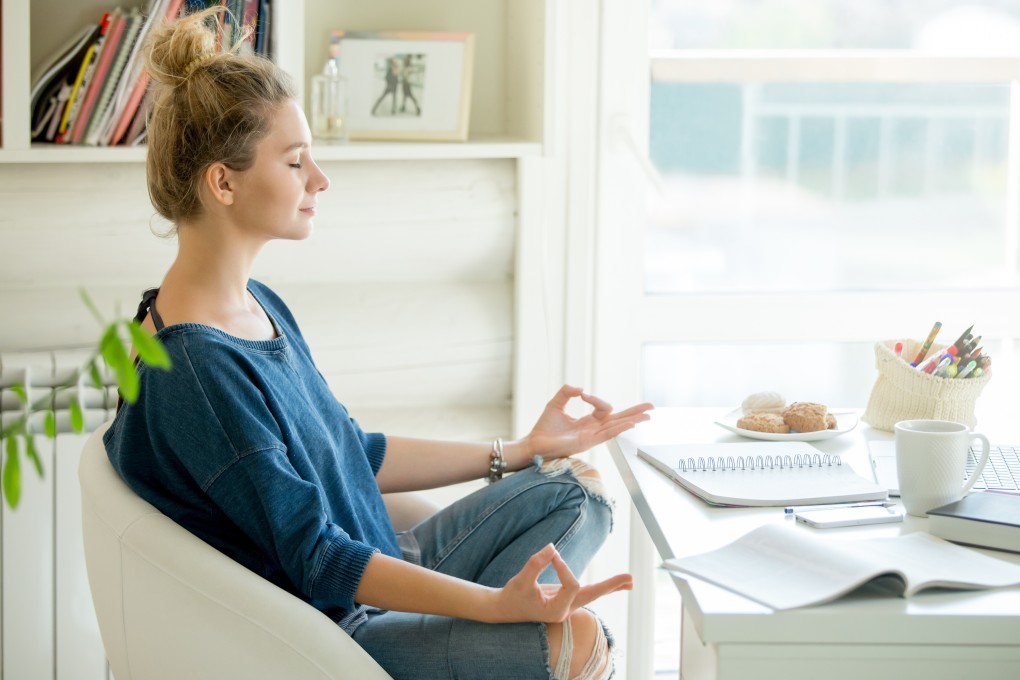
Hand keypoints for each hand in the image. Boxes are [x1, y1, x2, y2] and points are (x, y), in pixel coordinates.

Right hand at [491, 544, 632, 623]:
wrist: (504, 610)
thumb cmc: (512, 596)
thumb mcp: (520, 579)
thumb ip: (536, 563)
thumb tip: (553, 547)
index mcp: (555, 611)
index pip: (571, 584)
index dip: (563, 567)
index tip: (551, 555)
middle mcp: (565, 611)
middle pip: (592, 596)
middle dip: (610, 586)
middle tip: (631, 579)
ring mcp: (566, 606)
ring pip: (592, 595)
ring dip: (610, 586)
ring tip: (630, 581)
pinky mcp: (565, 600)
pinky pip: (586, 593)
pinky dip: (601, 588)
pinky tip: (615, 585)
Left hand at [523, 385, 652, 460]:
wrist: (533, 443)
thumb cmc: (544, 428)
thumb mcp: (556, 403)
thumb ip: (567, 392)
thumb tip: (581, 388)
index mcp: (588, 421)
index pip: (603, 408)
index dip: (596, 399)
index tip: (582, 395)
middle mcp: (593, 429)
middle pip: (619, 419)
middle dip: (635, 413)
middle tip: (651, 407)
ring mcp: (592, 437)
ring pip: (616, 426)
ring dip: (632, 419)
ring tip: (647, 415)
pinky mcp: (587, 443)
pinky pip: (607, 435)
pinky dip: (619, 428)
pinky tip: (630, 424)